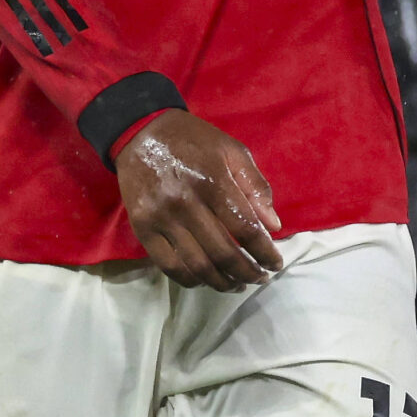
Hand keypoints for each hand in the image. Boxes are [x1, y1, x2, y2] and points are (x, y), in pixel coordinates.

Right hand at [115, 109, 283, 289]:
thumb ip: (256, 187)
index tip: (275, 264)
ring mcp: (161, 218)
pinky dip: (191, 279)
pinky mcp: (142, 229)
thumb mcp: (233, 151)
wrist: (141, 132)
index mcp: (213, 181)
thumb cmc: (195, 140)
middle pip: (222, 253)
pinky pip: (168, 265)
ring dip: (221, 282)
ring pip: (196, 265)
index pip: (244, 229)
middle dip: (247, 272)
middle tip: (261, 278)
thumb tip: (273, 226)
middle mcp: (186, 203)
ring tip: (238, 285)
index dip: (264, 252)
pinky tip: (207, 280)